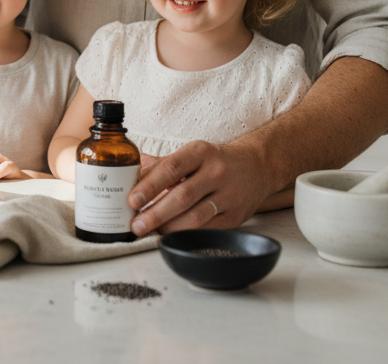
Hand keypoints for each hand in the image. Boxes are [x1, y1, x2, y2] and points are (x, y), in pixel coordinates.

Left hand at [126, 139, 273, 235]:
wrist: (257, 167)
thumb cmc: (215, 161)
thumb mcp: (191, 154)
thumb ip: (161, 164)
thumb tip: (130, 172)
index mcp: (200, 152)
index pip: (171, 168)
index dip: (149, 185)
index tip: (132, 199)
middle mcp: (216, 172)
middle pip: (182, 195)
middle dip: (155, 213)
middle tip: (136, 224)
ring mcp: (228, 195)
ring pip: (196, 216)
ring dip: (170, 227)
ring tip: (150, 232)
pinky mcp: (236, 216)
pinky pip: (208, 228)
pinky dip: (187, 234)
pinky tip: (172, 235)